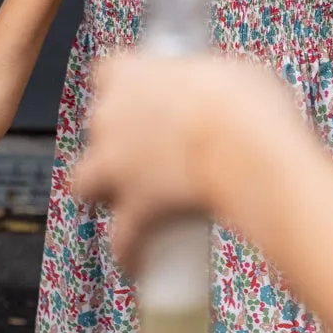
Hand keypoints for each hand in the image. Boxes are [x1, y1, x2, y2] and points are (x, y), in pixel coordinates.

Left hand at [72, 53, 303, 269]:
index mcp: (132, 74)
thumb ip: (216, 82)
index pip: (107, 71)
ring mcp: (116, 165)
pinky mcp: (133, 209)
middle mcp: (112, 116)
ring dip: (102, 192)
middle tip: (152, 150)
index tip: (144, 95)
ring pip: (84, 183)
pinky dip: (129, 251)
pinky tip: (138, 261)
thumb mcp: (235, 73)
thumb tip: (228, 94)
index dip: (123, 86)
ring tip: (128, 200)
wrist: (246, 149)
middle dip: (117, 141)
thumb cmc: (248, 105)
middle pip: (98, 128)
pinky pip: (121, 238)